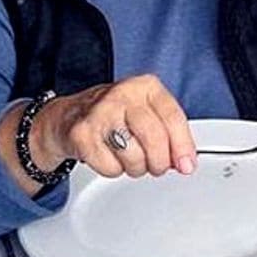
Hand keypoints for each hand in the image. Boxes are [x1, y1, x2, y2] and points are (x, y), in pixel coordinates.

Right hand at [32, 75, 194, 179]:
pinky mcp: (82, 134)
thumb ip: (170, 134)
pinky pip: (111, 167)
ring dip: (135, 167)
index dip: (183, 146)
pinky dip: (113, 170)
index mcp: (145, 86)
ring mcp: (100, 113)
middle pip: (154, 138)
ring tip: (128, 157)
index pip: (173, 118)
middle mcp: (122, 95)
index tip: (187, 165)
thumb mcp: (147, 113)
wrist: (68, 117)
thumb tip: (185, 162)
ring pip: (134, 156)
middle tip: (156, 166)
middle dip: (159, 161)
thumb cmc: (115, 115)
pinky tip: (108, 155)